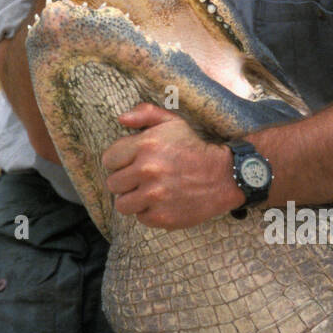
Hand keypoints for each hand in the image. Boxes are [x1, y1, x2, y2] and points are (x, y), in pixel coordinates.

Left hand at [100, 103, 241, 229]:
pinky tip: (162, 202)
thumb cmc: (194, 148)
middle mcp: (147, 170)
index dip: (119, 162)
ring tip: (148, 192)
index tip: (131, 163)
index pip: (108, 160)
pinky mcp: (162, 216)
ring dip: (133, 199)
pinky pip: (140, 218)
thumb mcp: (173, 122)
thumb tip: (121, 119)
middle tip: (142, 179)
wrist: (224, 176)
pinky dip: (148, 212)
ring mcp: (154, 195)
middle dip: (125, 181)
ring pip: (122, 204)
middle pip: (113, 184)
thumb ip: (145, 114)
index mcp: (145, 145)